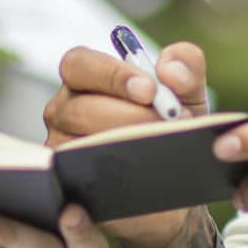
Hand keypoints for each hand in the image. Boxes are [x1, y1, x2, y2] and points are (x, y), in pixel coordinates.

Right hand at [44, 41, 210, 247]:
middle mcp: (64, 110)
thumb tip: (170, 70)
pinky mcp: (69, 182)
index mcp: (85, 78)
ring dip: (126, 146)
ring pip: (80, 146)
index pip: (79, 64)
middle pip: (79, 109)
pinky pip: (82, 180)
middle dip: (128, 116)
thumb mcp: (186, 90)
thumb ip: (185, 65)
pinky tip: (143, 175)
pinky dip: (115, 177)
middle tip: (167, 123)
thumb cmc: (171, 123)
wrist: (178, 174)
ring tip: (163, 147)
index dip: (111, 75)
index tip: (150, 90)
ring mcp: (62, 147)